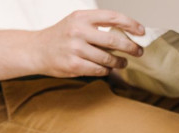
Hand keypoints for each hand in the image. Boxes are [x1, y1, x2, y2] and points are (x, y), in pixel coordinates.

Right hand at [30, 9, 144, 77]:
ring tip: (123, 62)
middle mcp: (78, 31)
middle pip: (114, 40)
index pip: (113, 17)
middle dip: (131, 47)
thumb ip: (98, 25)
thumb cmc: (62, 36)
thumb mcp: (77, 22)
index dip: (131, 24)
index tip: (141, 32)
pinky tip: (107, 68)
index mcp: (82, 17)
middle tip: (139, 51)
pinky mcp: (74, 64)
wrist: (36, 50)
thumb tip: (128, 34)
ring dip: (119, 62)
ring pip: (108, 58)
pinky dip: (106, 70)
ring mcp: (75, 48)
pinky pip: (99, 70)